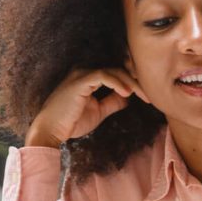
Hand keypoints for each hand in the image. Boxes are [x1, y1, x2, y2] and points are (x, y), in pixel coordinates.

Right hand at [25, 68, 148, 147]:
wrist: (51, 131)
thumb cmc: (71, 122)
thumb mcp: (98, 111)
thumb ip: (112, 102)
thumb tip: (128, 96)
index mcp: (89, 78)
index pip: (116, 72)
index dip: (132, 80)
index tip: (146, 94)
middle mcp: (85, 72)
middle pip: (118, 69)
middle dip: (136, 80)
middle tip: (150, 94)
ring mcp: (82, 74)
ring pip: (114, 71)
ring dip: (131, 82)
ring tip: (143, 95)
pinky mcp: (80, 80)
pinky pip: (104, 75)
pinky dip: (117, 82)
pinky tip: (128, 92)